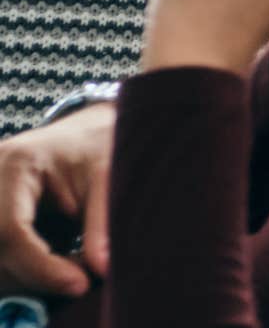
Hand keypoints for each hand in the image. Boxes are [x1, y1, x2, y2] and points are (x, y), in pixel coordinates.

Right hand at [0, 102, 112, 296]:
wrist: (85, 133)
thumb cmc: (97, 147)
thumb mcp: (108, 176)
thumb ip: (102, 222)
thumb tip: (102, 270)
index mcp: (15, 165)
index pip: (10, 229)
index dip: (40, 266)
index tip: (79, 285)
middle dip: (37, 275)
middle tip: (83, 278)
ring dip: (31, 278)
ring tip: (75, 267)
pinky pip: (0, 260)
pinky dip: (26, 273)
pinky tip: (59, 265)